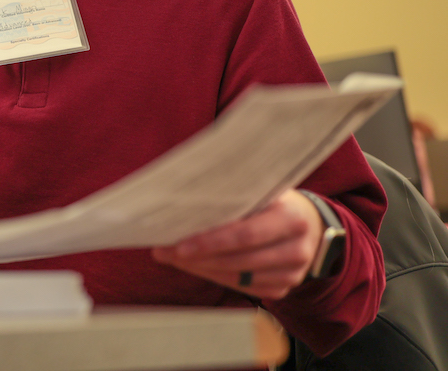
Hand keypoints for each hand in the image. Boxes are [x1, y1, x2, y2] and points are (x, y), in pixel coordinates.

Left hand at [151, 189, 324, 300]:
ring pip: (239, 277)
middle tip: (165, 251)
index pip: (245, 234)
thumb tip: (181, 199)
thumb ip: (231, 194)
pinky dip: (216, 277)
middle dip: (197, 257)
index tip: (178, 244)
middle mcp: (298, 248)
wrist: (309, 222)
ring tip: (172, 257)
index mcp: (292, 217)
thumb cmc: (273, 199)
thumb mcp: (260, 188)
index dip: (210, 241)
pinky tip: (196, 266)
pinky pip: (244, 287)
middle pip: (239, 259)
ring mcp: (294, 272)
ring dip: (202, 268)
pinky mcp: (284, 287)